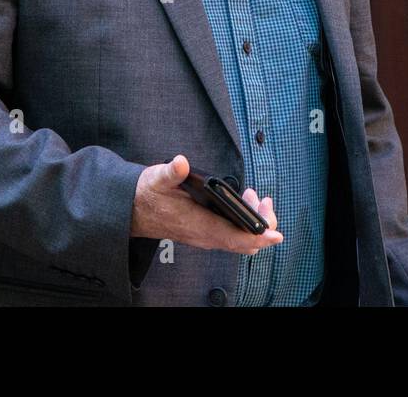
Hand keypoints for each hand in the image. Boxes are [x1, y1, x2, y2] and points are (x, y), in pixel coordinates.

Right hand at [131, 154, 282, 254]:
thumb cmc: (147, 194)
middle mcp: (205, 236)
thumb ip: (171, 172)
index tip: (275, 234)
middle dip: (262, 224)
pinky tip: (242, 201)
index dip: (258, 237)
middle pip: (245, 243)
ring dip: (253, 221)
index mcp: (198, 225)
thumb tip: (180, 163)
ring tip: (253, 195)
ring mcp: (206, 236)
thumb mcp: (157, 179)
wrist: (132, 210)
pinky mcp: (205, 232)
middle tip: (263, 199)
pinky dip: (243, 221)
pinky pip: (233, 235)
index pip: (235, 238)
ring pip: (240, 239)